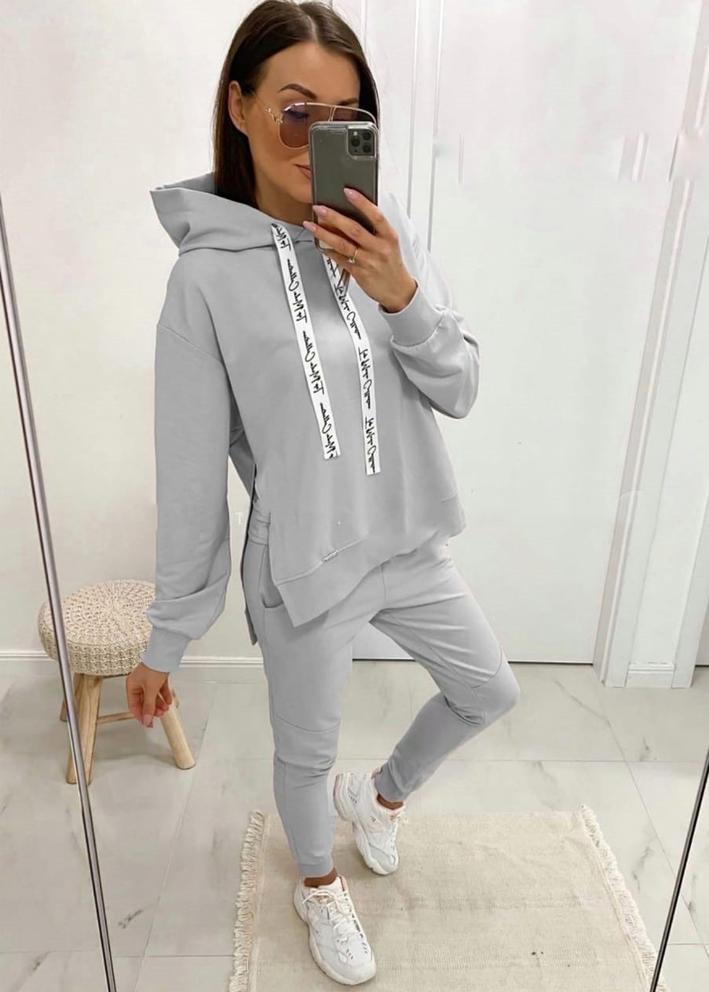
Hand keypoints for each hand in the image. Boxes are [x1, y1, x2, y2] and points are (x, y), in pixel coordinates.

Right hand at [126, 662, 173, 727]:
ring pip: (152, 696)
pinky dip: (164, 696)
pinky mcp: (157, 677)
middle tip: (159, 716)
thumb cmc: (153, 667)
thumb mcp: (150, 690)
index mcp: (132, 686)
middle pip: (144, 701)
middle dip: (152, 709)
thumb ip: (149, 706)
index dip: (140, 716)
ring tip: (166, 709)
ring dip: (159, 704)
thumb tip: (146, 719)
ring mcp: (148, 680)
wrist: (164, 655)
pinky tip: (169, 701)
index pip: (133, 705)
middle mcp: (138, 683)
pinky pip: (159, 690)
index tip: (147, 723)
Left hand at [302, 188, 417, 311]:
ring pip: (343, 245)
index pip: (376, 216)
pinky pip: (340, 260)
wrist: (397, 290)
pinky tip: (319, 244)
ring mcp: (368, 262)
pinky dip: (328, 251)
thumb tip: (354, 212)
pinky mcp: (359, 273)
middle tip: (320, 208)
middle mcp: (379, 248)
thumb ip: (375, 229)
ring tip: (311, 225)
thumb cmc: (392, 264)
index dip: (361, 202)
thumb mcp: (390, 243)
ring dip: (324, 233)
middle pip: (354, 229)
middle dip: (334, 217)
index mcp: (389, 237)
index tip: (348, 191)